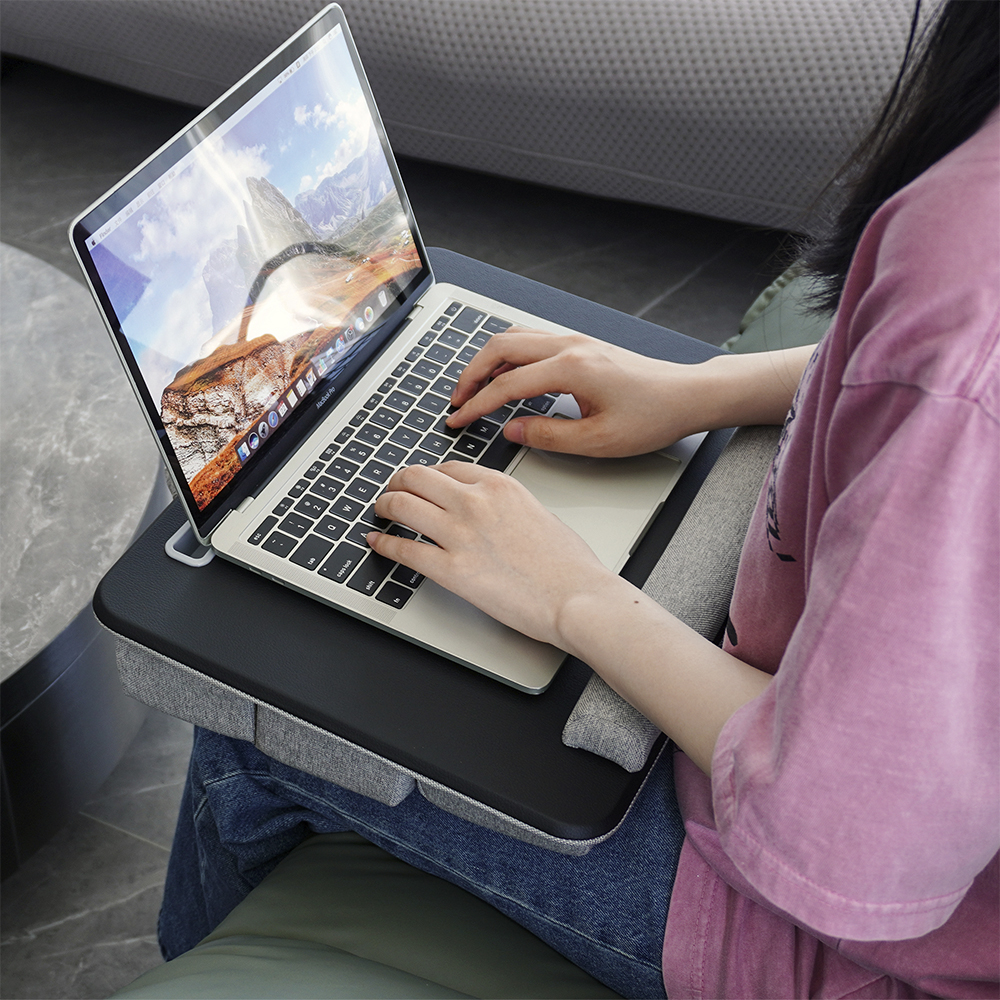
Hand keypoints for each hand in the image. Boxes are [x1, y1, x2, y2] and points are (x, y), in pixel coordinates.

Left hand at [368, 461, 617, 645]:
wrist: (576, 598)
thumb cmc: (568, 565)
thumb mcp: (539, 514)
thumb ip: (507, 507)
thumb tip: (489, 514)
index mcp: (498, 486)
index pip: (447, 467)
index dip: (427, 475)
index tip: (420, 483)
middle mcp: (475, 502)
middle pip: (416, 477)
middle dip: (397, 483)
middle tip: (391, 492)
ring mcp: (460, 534)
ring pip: (402, 505)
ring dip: (384, 506)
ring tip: (381, 513)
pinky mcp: (451, 570)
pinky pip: (404, 550)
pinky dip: (384, 544)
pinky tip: (378, 543)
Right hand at [446, 327, 706, 456]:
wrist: (687, 395)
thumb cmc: (653, 417)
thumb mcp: (598, 441)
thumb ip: (549, 436)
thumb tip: (512, 430)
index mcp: (572, 368)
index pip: (507, 384)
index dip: (477, 405)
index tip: (458, 419)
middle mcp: (570, 346)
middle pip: (501, 347)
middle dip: (471, 374)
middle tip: (456, 401)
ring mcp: (575, 341)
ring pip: (515, 338)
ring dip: (488, 361)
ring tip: (475, 389)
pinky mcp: (581, 346)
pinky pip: (532, 341)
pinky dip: (509, 356)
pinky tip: (506, 377)